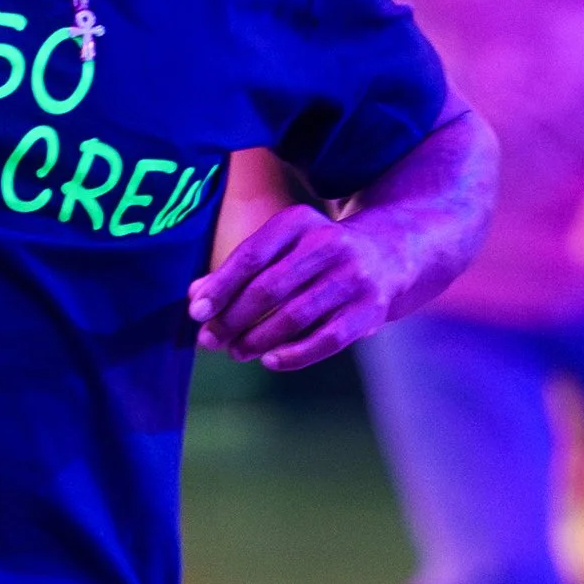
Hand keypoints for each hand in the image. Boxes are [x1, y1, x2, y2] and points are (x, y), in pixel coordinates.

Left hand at [186, 204, 395, 371]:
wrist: (387, 256)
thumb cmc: (316, 256)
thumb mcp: (282, 248)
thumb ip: (239, 269)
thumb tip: (196, 296)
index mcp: (299, 222)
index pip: (251, 255)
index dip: (220, 286)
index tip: (197, 313)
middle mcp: (328, 244)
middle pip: (269, 289)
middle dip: (234, 319)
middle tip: (211, 340)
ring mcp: (352, 278)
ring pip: (294, 317)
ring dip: (258, 340)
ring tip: (236, 351)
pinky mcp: (369, 310)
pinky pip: (325, 340)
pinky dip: (294, 355)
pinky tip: (270, 361)